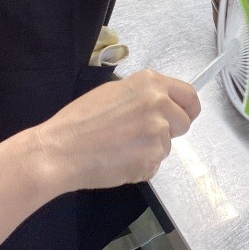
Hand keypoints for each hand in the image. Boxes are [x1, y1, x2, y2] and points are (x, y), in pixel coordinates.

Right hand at [31, 69, 200, 190]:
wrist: (59, 150)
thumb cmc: (80, 120)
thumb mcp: (114, 92)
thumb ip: (143, 96)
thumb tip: (161, 104)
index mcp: (151, 83)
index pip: (189, 95)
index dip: (188, 108)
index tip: (184, 116)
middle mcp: (160, 104)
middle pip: (184, 122)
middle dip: (169, 131)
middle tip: (140, 136)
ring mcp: (158, 132)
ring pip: (167, 146)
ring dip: (150, 150)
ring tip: (120, 148)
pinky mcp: (151, 158)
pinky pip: (153, 165)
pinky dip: (140, 166)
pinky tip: (117, 161)